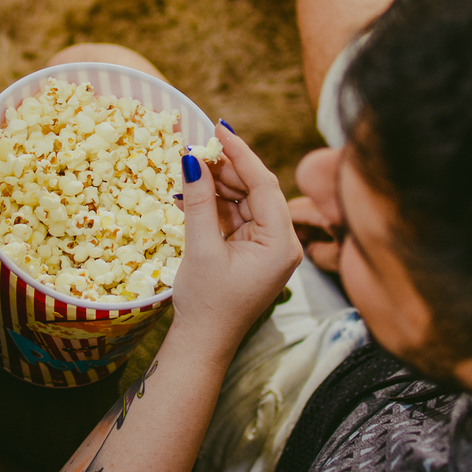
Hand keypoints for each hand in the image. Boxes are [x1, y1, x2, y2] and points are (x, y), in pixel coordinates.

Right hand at [169, 123, 302, 357]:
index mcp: (281, 243)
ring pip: (245, 200)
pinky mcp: (254, 251)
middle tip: (195, 149)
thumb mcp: (201, 248)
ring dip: (218, 185)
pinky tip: (193, 193)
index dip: (240, 153)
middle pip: (257, 189)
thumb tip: (191, 159)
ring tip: (189, 171)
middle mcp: (283, 242)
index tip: (219, 128)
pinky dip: (216, 204)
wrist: (203, 343)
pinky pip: (238, 216)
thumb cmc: (206, 303)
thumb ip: (199, 201)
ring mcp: (269, 246)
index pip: (265, 184)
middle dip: (226, 168)